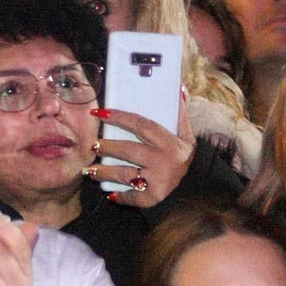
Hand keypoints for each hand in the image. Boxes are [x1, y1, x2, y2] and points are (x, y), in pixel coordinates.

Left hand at [84, 90, 192, 207]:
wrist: (196, 187)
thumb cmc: (183, 156)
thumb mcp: (187, 135)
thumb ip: (180, 113)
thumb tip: (179, 88)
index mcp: (169, 142)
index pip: (141, 125)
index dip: (119, 117)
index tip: (100, 113)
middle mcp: (163, 160)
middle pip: (128, 150)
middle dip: (108, 147)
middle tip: (93, 145)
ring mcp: (157, 179)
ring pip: (125, 174)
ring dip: (104, 172)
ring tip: (89, 170)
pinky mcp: (153, 197)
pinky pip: (132, 196)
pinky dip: (121, 197)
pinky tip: (110, 194)